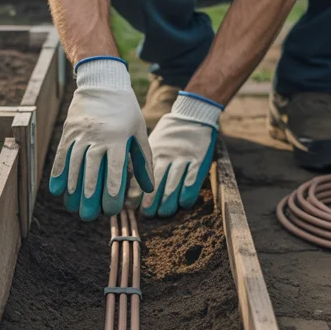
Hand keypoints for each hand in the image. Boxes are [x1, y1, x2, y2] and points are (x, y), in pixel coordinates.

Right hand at [48, 57, 154, 220]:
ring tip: (73, 209)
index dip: (111, 193)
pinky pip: (62, 155)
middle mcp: (98, 137)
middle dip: (89, 197)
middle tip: (89, 217)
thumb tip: (148, 189)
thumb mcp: (140, 132)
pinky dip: (58, 173)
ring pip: (74, 166)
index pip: (114, 171)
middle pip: (91, 172)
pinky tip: (58, 190)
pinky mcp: (68, 131)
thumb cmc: (126, 111)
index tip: (110, 210)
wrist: (103, 82)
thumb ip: (143, 161)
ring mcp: (81, 134)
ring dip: (72, 190)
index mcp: (119, 139)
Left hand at [134, 93, 221, 216]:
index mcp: (154, 151)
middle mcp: (167, 155)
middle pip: (156, 183)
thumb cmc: (171, 134)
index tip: (131, 205)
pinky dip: (187, 194)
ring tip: (162, 213)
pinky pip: (192, 181)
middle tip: (146, 214)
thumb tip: (132, 184)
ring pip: (172, 184)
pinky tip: (183, 204)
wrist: (193, 115)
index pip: (141, 175)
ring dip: (167, 202)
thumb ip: (146, 160)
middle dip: (150, 201)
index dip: (136, 192)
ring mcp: (183, 158)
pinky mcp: (199, 159)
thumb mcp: (155, 143)